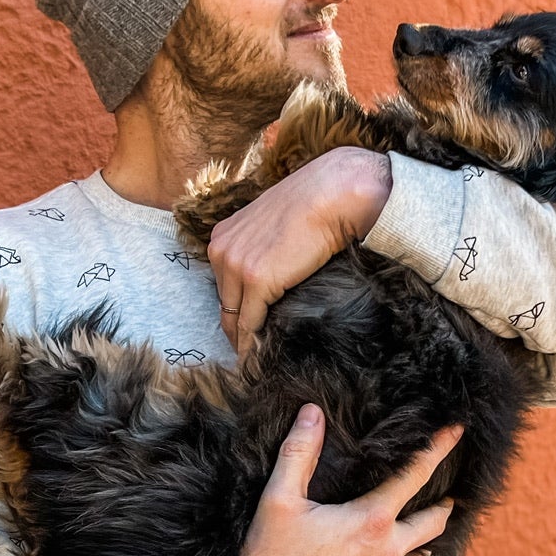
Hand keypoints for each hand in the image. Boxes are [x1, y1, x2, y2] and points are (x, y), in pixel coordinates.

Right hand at [197, 407, 460, 555]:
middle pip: (433, 523)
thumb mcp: (278, 502)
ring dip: (423, 545)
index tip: (457, 432)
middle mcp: (387, 553)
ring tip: (420, 536)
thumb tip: (311, 414)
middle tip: (449, 497)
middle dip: (444, 506)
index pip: (415, 474)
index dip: (438, 449)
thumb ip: (298, 454)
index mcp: (370, 521)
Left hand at [208, 148, 392, 356]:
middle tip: (246, 354)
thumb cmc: (314, 203)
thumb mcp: (273, 223)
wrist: (332, 194)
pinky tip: (257, 360)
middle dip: (235, 329)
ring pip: (234, 318)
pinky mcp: (257, 281)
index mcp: (223, 235)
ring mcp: (236, 266)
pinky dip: (252, 345)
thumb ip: (262, 247)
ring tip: (254, 362)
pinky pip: (250, 323)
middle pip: (224, 303)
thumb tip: (272, 272)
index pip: (224, 284)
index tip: (241, 329)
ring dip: (243, 342)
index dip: (234, 308)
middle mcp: (222, 250)